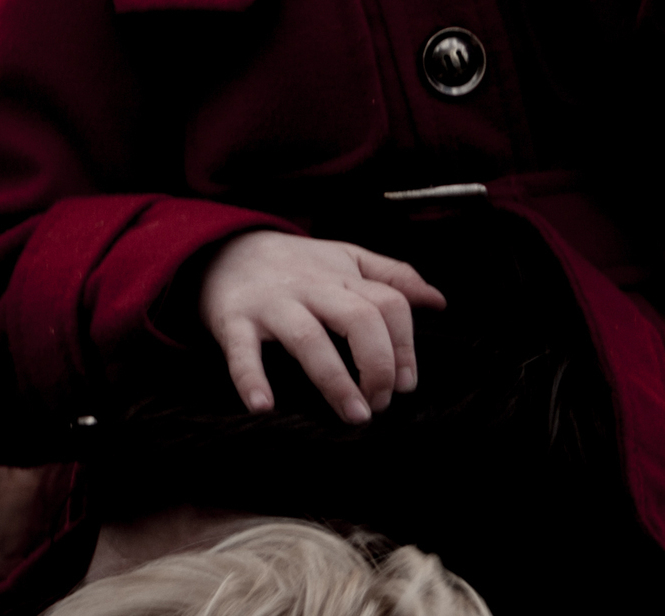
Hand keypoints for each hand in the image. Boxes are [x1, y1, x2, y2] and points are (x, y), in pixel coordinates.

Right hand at [198, 231, 445, 423]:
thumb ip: (392, 276)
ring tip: (355, 416)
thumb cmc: (297, 264)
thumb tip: (438, 301)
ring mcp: (272, 304)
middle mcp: (311, 287)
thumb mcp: (346, 258)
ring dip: (335, 380)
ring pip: (309, 338)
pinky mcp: (235, 321)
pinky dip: (251, 379)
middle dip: (379, 364)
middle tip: (382, 403)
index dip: (405, 345)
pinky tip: (264, 407)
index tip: (405, 383)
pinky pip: (243, 351)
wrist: (225, 249)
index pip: (390, 302)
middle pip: (359, 318)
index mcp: (342, 276)